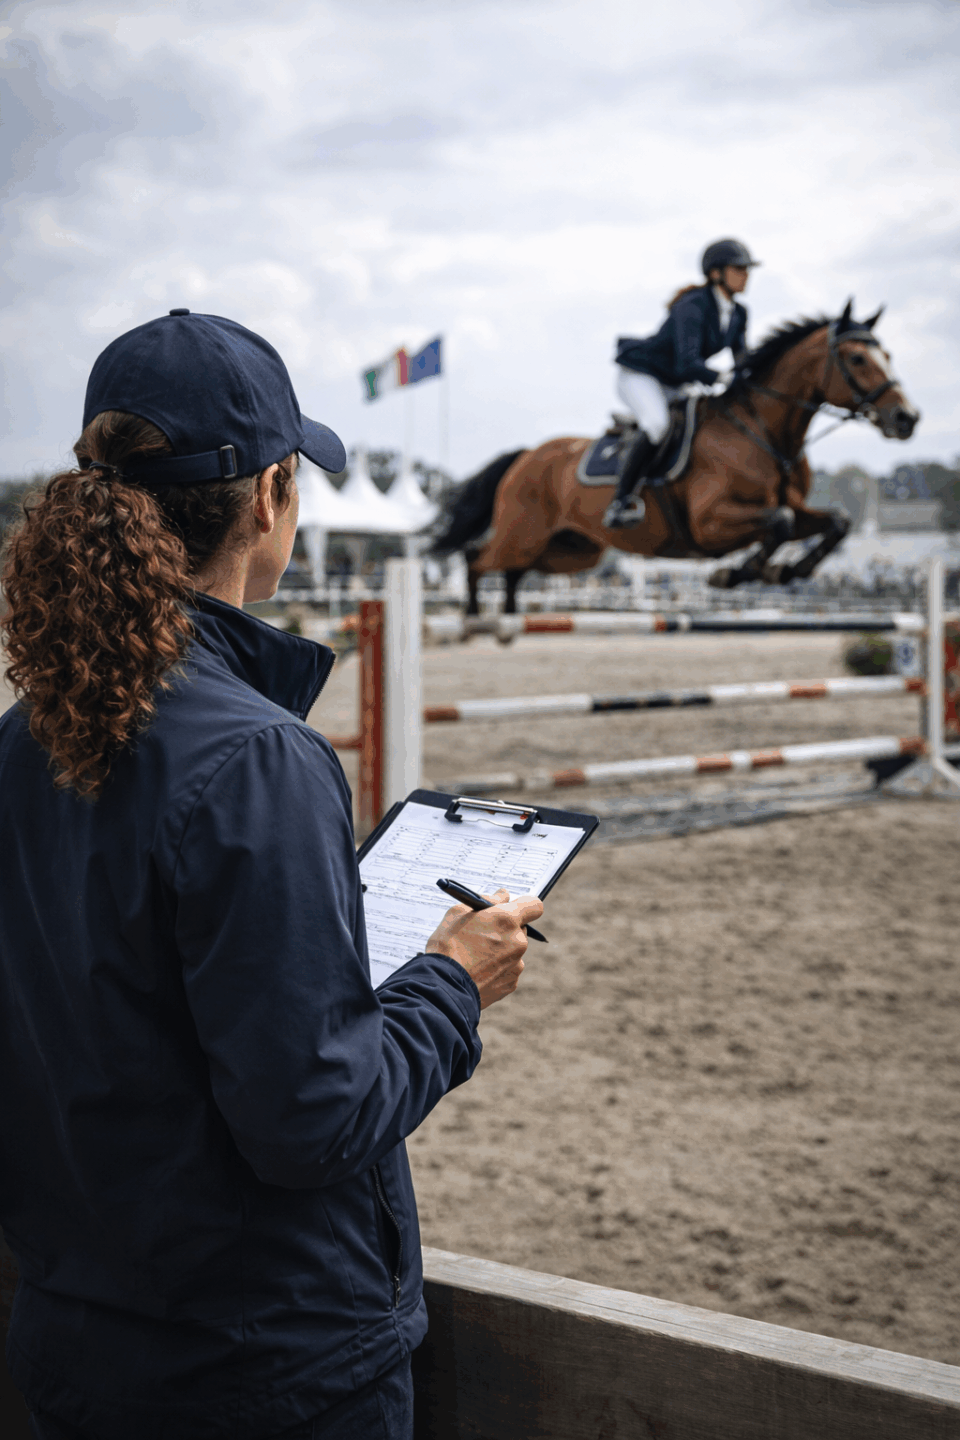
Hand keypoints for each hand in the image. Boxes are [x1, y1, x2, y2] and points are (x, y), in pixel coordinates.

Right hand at [425, 888, 544, 1009]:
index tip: (512, 907)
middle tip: (483, 933)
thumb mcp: (458, 913)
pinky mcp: (511, 983)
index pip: (534, 905)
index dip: (524, 905)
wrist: (443, 986)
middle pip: (520, 929)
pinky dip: (496, 968)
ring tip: (475, 956)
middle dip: (505, 928)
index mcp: (507, 919)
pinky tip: (477, 971)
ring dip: (500, 950)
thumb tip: (502, 896)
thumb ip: (486, 900)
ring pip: (513, 950)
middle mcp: (518, 941)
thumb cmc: (447, 947)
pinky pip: (508, 969)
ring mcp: (517, 964)